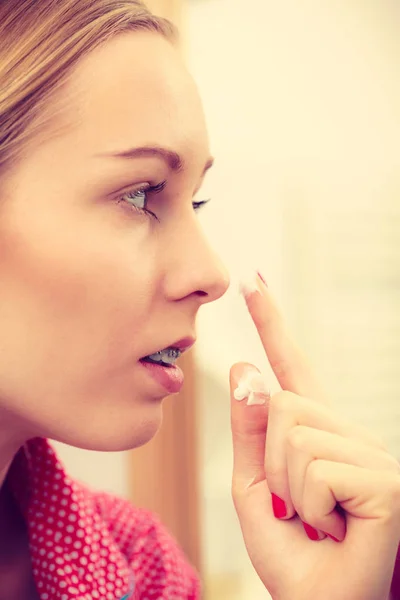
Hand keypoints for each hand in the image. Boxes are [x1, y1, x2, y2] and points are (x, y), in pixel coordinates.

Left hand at [230, 273, 399, 599]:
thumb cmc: (294, 553)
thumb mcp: (254, 489)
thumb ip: (249, 432)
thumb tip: (244, 368)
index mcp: (316, 432)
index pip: (291, 365)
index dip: (272, 322)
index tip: (253, 281)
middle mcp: (348, 431)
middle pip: (283, 403)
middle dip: (269, 464)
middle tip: (296, 507)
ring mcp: (371, 452)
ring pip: (294, 435)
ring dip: (288, 490)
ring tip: (318, 520)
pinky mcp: (384, 478)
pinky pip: (315, 469)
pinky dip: (310, 507)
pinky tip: (336, 528)